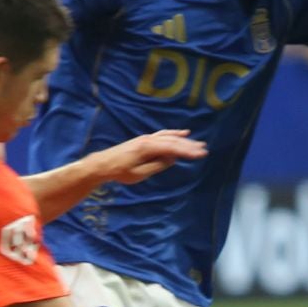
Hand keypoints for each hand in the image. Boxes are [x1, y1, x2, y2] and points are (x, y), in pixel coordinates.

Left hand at [86, 130, 205, 185]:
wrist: (103, 164)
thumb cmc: (120, 172)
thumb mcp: (139, 174)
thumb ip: (157, 165)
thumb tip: (171, 159)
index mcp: (147, 148)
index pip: (172, 148)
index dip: (187, 151)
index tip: (200, 154)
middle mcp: (148, 139)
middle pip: (173, 141)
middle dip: (189, 145)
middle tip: (204, 149)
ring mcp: (146, 138)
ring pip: (169, 137)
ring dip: (184, 140)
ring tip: (198, 143)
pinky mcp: (145, 140)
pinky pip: (163, 135)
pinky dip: (174, 134)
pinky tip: (183, 133)